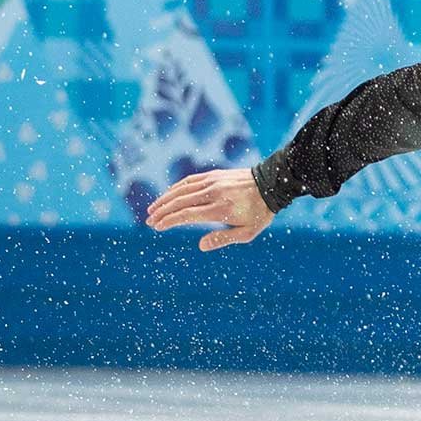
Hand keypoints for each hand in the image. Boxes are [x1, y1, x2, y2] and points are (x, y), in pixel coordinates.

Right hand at [145, 167, 273, 251]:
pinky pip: (190, 181)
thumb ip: (223, 239)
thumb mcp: (247, 232)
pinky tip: (168, 195)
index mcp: (220, 210)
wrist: (272, 184)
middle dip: (161, 212)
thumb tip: (200, 246)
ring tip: (152, 209)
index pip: (187, 215)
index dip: (169, 221)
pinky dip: (176, 188)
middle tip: (149, 221)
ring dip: (164, 200)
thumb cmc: (260, 212)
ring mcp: (213, 182)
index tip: (157, 227)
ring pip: (181, 190)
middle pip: (179, 202)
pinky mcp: (214, 175)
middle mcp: (213, 194)